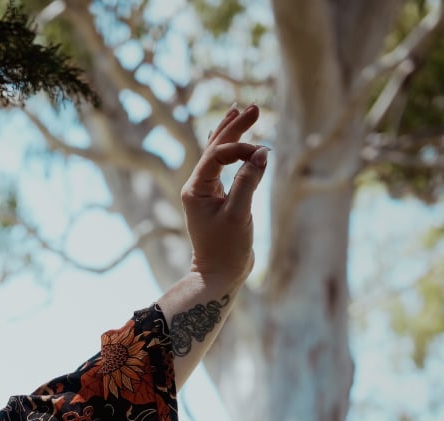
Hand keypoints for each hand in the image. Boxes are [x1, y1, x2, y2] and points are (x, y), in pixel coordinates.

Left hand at [181, 103, 267, 290]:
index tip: (262, 154)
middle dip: (234, 127)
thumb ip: (248, 181)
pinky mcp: (215, 198)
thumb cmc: (227, 249)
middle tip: (253, 107)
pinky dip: (228, 151)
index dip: (240, 148)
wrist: (220, 275)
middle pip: (214, 148)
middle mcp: (196, 187)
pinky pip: (220, 167)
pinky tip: (230, 138)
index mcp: (195, 189)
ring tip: (239, 111)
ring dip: (229, 133)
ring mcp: (204, 192)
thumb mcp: (239, 214)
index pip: (216, 154)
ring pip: (216, 155)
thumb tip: (261, 152)